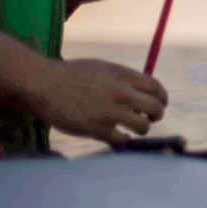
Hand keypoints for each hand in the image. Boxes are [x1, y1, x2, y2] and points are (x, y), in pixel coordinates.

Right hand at [26, 58, 168, 145]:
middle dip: (157, 114)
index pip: (156, 88)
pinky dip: (122, 140)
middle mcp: (121, 92)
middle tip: (151, 118)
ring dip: (141, 129)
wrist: (44, 85)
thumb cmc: (71, 74)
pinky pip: (122, 140)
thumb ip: (123, 78)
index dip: (162, 97)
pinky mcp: (97, 129)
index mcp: (124, 75)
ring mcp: (110, 112)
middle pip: (155, 108)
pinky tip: (116, 136)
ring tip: (133, 128)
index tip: (161, 103)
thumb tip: (142, 89)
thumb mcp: (102, 67)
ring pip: (143, 126)